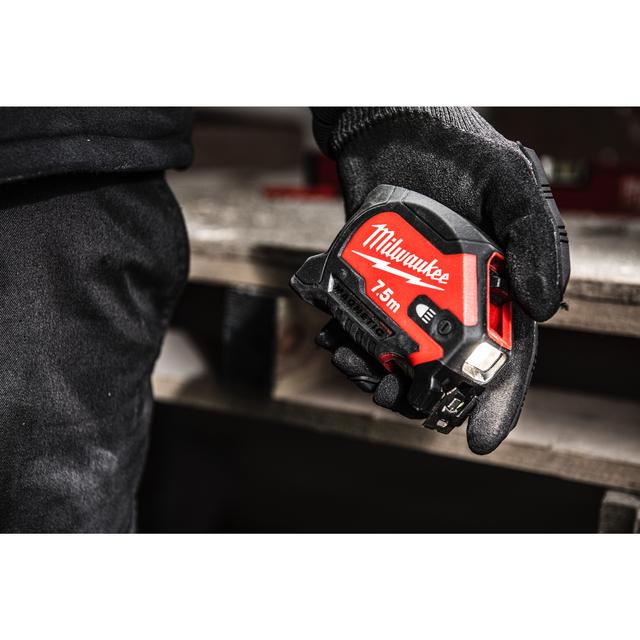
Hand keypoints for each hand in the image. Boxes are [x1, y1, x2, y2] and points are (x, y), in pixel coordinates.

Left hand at [313, 107, 569, 453]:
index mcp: (499, 285)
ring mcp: (411, 290)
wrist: (392, 123)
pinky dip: (348, 335)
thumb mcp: (510, 180)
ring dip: (375, 368)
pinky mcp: (373, 279)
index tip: (478, 439)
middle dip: (419, 392)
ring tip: (349, 356)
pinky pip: (363, 321)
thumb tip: (544, 310)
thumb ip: (535, 238)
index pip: (506, 354)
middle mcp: (456, 295)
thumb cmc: (458, 146)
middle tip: (391, 393)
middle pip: (444, 365)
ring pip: (398, 351)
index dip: (497, 400)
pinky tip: (332, 333)